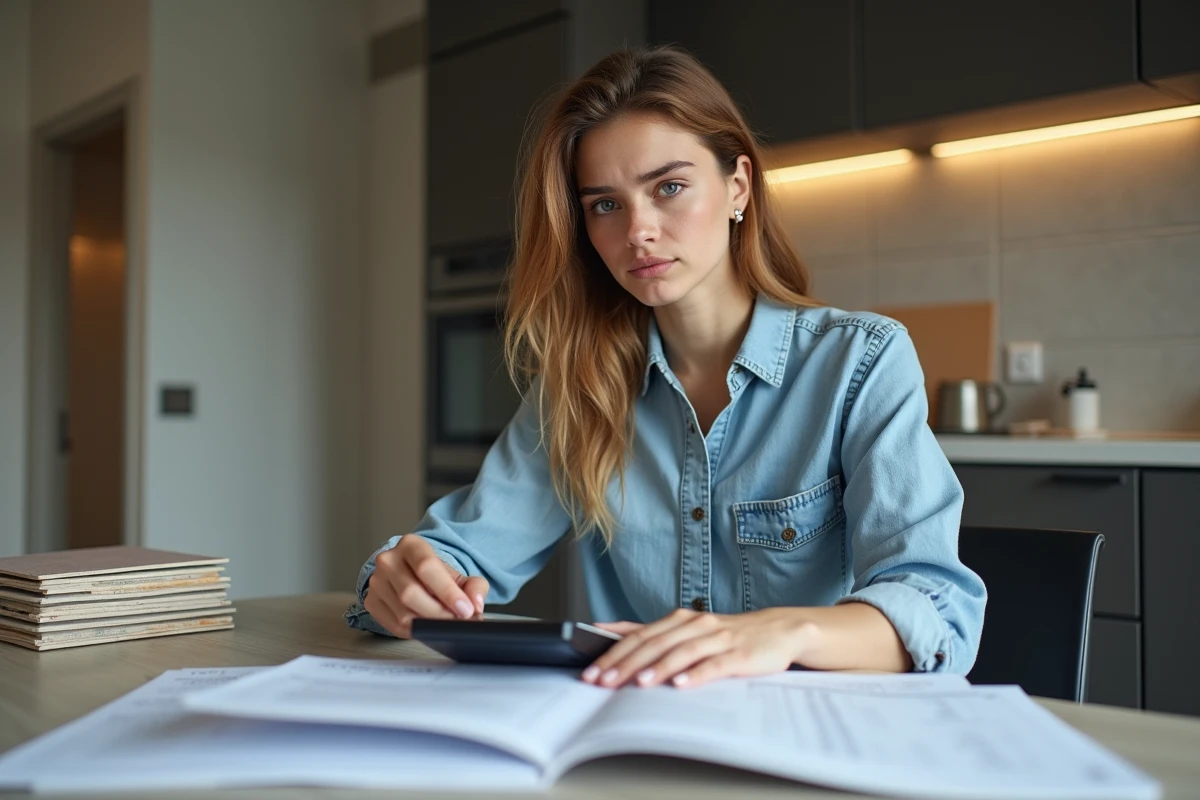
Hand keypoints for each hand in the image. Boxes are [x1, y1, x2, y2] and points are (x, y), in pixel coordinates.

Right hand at [363, 535, 488, 637]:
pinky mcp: (371, 602)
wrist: (413, 576)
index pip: (426, 567)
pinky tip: (429, 629)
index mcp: (410, 545)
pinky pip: (394, 626)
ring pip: (402, 613)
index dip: (447, 592)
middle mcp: (388, 560)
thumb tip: (475, 604)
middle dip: (439, 613)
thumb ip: (474, 587)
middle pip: (411, 593)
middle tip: (458, 622)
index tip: (465, 610)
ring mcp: (376, 582)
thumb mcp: (459, 575)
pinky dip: (416, 632)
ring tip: (446, 626)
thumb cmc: (436, 576)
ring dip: (429, 625)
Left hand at [581, 608, 815, 688]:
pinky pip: (714, 664)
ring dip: (657, 668)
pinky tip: (681, 684)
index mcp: (679, 620)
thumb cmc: (727, 636)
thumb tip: (609, 632)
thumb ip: (653, 633)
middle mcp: (694, 624)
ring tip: (638, 683)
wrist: (778, 630)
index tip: (590, 670)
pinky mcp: (738, 654)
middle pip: (654, 643)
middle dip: (625, 664)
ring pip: (681, 652)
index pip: (638, 635)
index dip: (612, 652)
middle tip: (603, 682)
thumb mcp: (688, 630)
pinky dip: (696, 674)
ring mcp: (717, 638)